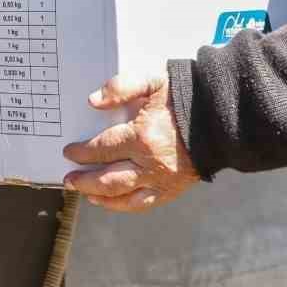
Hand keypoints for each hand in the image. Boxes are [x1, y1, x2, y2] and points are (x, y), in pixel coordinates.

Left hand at [62, 72, 198, 211]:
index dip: (82, 152)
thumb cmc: (184, 96)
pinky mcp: (171, 190)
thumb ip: (121, 86)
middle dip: (84, 179)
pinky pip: (142, 204)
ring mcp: (161, 180)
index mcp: (142, 136)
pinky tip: (110, 202)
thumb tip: (93, 101)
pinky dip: (122, 206)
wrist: (218, 116)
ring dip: (98, 196)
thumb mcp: (153, 80)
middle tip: (69, 178)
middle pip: (107, 178)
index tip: (70, 151)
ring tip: (84, 192)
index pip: (102, 148)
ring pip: (122, 196)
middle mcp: (149, 163)